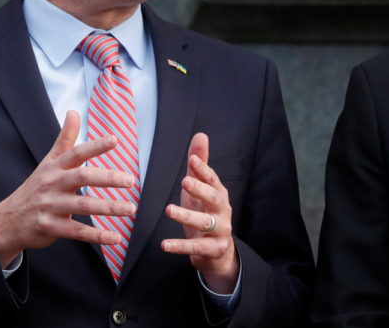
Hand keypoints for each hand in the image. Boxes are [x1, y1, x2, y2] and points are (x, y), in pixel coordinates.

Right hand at [0, 110, 136, 268]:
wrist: (7, 221)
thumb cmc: (36, 187)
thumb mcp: (48, 162)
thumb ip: (65, 139)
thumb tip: (74, 111)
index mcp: (55, 167)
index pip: (76, 153)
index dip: (95, 146)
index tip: (115, 139)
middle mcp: (52, 184)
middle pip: (82, 178)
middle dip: (108, 178)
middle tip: (132, 180)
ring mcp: (49, 206)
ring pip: (82, 206)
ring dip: (109, 208)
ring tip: (131, 209)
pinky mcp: (50, 228)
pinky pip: (77, 232)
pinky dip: (97, 235)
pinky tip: (116, 237)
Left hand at [162, 133, 239, 293]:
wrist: (218, 253)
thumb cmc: (206, 215)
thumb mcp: (200, 190)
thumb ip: (199, 165)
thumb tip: (200, 135)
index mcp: (219, 194)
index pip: (213, 179)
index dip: (203, 169)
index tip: (191, 159)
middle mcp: (223, 211)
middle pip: (215, 198)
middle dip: (200, 189)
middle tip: (184, 181)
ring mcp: (221, 231)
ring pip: (205, 223)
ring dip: (187, 216)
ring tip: (169, 210)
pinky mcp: (213, 249)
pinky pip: (196, 247)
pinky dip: (180, 246)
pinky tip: (164, 244)